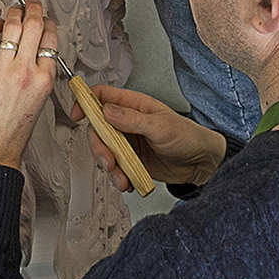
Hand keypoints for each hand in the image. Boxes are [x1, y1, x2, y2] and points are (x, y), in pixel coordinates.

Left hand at [0, 0, 57, 169]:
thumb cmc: (17, 127)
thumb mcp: (41, 97)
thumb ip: (42, 70)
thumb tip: (38, 44)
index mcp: (44, 79)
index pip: (51, 39)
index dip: (48, 23)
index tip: (45, 19)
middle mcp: (25, 72)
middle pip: (33, 26)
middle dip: (34, 9)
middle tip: (32, 3)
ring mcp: (3, 70)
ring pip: (12, 27)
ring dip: (14, 12)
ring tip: (15, 9)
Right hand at [72, 84, 226, 191]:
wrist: (201, 163)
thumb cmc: (188, 136)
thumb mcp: (161, 126)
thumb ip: (133, 119)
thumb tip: (107, 111)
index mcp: (134, 105)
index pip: (102, 96)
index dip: (86, 102)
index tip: (77, 115)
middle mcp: (127, 122)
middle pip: (98, 129)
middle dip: (99, 148)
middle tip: (108, 161)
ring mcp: (128, 142)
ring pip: (105, 152)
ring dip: (109, 168)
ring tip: (122, 178)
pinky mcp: (132, 161)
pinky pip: (116, 169)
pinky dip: (119, 178)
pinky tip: (129, 182)